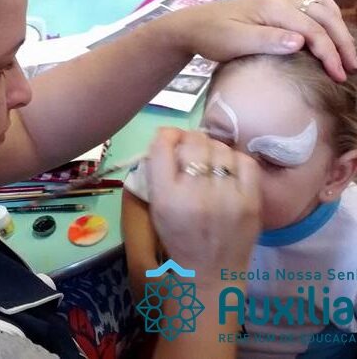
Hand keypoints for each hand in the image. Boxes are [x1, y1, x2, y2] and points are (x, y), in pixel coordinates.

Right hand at [146, 128, 260, 285]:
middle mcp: (195, 194)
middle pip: (193, 142)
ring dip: (212, 149)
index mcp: (166, 197)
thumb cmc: (178, 238)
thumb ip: (157, 172)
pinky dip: (235, 159)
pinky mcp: (251, 201)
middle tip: (191, 148)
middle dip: (189, 140)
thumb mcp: (156, 207)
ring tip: (210, 161)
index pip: (162, 146)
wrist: (211, 274)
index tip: (169, 138)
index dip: (166, 135)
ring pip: (220, 148)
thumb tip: (169, 137)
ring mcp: (226, 197)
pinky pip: (244, 161)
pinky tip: (229, 169)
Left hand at [167, 0, 355, 81]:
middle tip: (351, 68)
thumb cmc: (211, 35)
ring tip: (347, 53)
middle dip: (342, 42)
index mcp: (273, 8)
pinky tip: (330, 33)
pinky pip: (312, 4)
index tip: (338, 76)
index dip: (329, 53)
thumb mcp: (235, 42)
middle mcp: (282, 0)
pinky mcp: (277, 7)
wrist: (193, 25)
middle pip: (324, 16)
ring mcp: (280, 1)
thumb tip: (301, 42)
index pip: (312, 30)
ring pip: (323, 6)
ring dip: (339, 28)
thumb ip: (267, 41)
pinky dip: (327, 17)